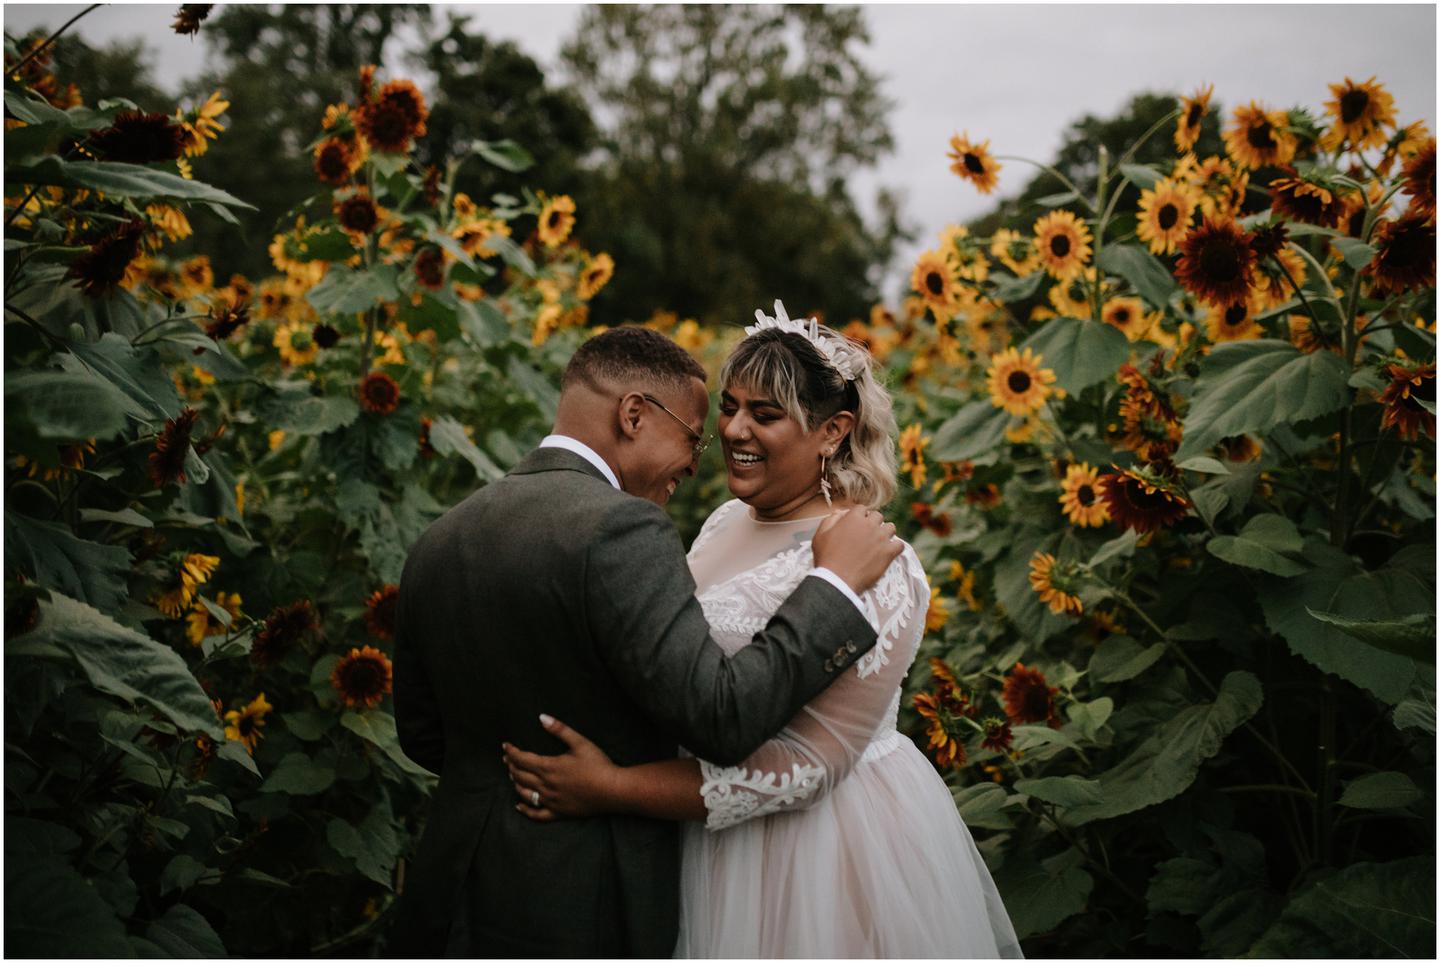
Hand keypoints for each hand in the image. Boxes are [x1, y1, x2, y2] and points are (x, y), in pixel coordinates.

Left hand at [502, 714, 618, 821]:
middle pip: (520, 775)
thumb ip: (560, 729)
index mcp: (549, 767)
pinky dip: (525, 810)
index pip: (522, 759)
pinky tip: (519, 806)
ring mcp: (551, 801)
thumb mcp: (580, 742)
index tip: (505, 745)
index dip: (511, 752)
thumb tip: (541, 717)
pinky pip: (537, 814)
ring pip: (525, 793)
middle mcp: (546, 785)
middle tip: (507, 758)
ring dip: (516, 783)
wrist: (612, 790)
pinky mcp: (559, 812)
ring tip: (513, 775)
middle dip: (511, 765)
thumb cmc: (598, 765)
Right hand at [811, 507, 901, 595]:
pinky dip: (895, 548)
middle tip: (868, 534)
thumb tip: (839, 513)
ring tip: (879, 542)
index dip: (860, 516)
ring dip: (885, 533)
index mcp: (853, 518)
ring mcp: (881, 538)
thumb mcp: (820, 535)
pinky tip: (888, 552)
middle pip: (878, 516)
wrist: (837, 580)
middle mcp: (870, 525)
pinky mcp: (889, 553)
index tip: (857, 525)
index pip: (862, 509)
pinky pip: (900, 545)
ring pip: (891, 528)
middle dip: (873, 523)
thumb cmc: (826, 558)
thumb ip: (830, 520)